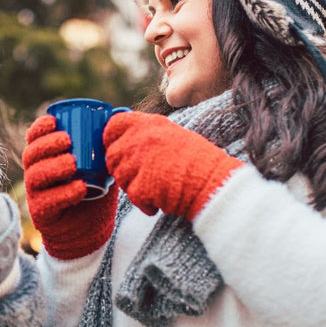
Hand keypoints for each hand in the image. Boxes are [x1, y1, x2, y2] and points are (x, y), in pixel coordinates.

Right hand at [22, 115, 117, 259]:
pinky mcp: (42, 214)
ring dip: (53, 167)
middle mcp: (36, 174)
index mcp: (45, 158)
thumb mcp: (100, 165)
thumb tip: (121, 115)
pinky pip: (47, 202)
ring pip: (35, 176)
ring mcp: (36, 194)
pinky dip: (64, 193)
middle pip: (31, 155)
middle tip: (67, 140)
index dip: (40, 128)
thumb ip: (106, 145)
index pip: (33, 138)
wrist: (90, 229)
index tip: (54, 121)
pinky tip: (79, 188)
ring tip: (73, 163)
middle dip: (46, 145)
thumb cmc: (94, 191)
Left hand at [103, 111, 242, 220]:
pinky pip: (133, 196)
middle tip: (141, 177)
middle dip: (122, 169)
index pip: (113, 125)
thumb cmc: (199, 161)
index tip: (116, 148)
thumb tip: (125, 141)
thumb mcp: (173, 135)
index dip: (110, 138)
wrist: (214, 183)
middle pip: (112, 155)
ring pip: (120, 177)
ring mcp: (138, 162)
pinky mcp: (141, 185)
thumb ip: (147, 135)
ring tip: (157, 188)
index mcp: (149, 124)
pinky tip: (161, 200)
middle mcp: (140, 139)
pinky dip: (145, 203)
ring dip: (133, 186)